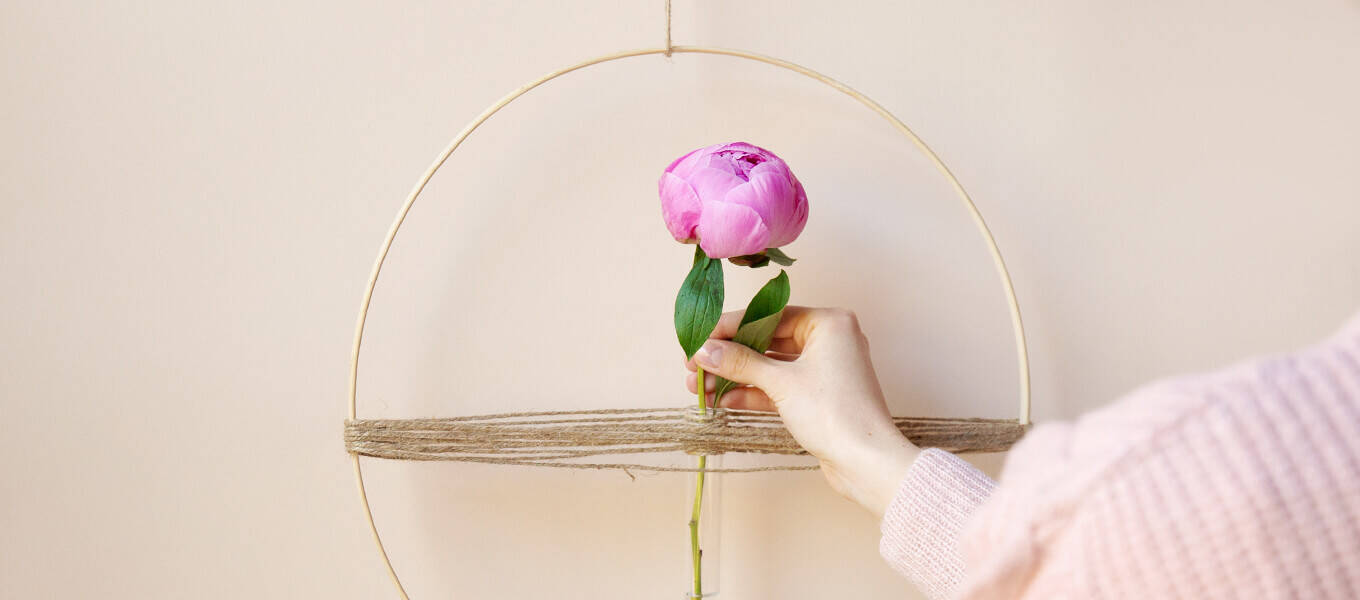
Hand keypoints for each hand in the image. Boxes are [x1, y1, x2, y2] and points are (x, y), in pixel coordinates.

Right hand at [684, 306, 920, 517]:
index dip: (730, 327)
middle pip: (766, 341)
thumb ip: (740, 362)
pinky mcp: (816, 396)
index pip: (769, 316)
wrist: (866, 463)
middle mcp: (828, 341)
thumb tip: (704, 350)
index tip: (700, 338)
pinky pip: (777, 387)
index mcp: (829, 323)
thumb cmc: (835, 414)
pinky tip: (720, 400)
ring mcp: (823, 370)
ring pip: (769, 366)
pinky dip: (751, 393)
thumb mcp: (781, 383)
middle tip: (694, 365)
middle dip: (728, 356)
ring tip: (698, 387)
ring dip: (734, 376)